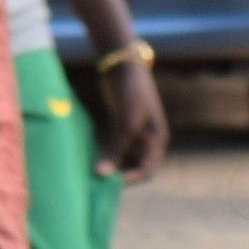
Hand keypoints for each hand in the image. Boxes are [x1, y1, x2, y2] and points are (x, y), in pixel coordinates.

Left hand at [84, 50, 170, 176]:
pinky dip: (104, 154)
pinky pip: (113, 147)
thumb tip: (102, 175)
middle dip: (119, 176)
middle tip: (98, 184)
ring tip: (91, 175)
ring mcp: (133, 133)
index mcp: (158, 140)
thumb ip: (117, 149)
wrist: (122, 64)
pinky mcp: (119, 126)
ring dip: (109, 166)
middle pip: (134, 167)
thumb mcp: (127, 123)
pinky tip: (90, 160)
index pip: (148, 170)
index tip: (111, 184)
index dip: (131, 180)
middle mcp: (148, 140)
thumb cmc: (132, 92)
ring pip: (122, 158)